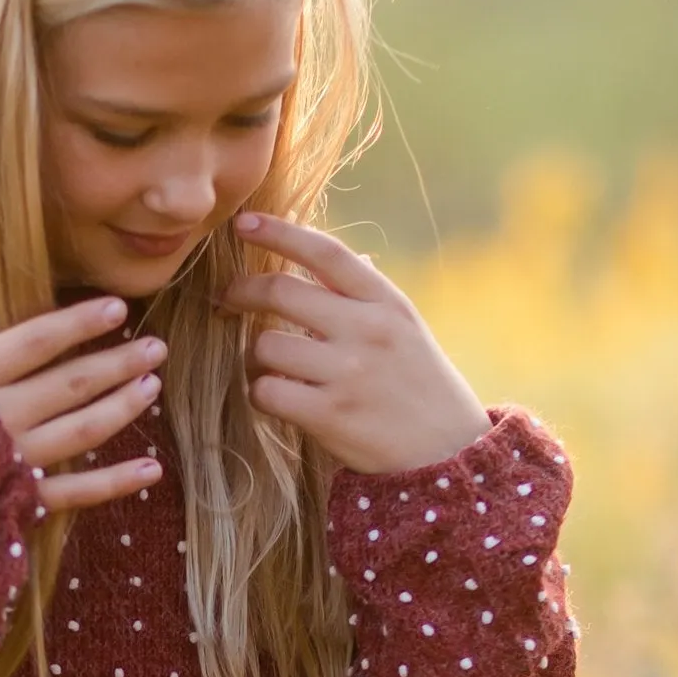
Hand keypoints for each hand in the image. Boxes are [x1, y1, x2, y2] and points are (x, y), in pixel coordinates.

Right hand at [0, 274, 164, 512]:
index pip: (35, 341)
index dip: (78, 323)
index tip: (116, 308)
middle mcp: (0, 417)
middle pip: (72, 383)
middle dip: (118, 363)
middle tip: (157, 347)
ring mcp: (12, 462)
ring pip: (82, 430)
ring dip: (122, 408)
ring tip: (153, 388)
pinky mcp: (16, 505)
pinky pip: (75, 493)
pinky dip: (116, 482)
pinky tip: (151, 469)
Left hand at [214, 212, 490, 473]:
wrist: (449, 454)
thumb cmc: (419, 386)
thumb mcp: (405, 329)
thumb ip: (364, 296)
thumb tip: (324, 253)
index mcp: (387, 302)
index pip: (326, 252)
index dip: (279, 231)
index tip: (243, 222)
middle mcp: (368, 330)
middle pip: (281, 291)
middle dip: (242, 292)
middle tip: (228, 300)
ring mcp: (349, 373)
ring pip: (265, 346)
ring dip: (255, 357)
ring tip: (271, 368)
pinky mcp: (331, 415)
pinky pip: (266, 392)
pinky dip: (261, 394)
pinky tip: (278, 398)